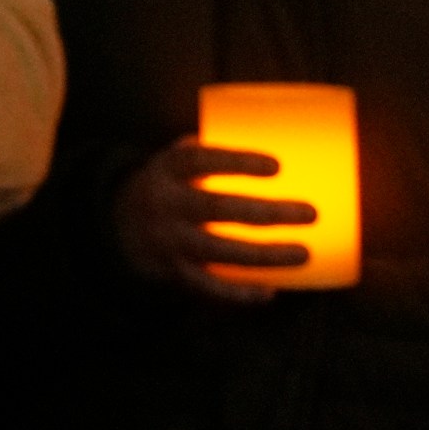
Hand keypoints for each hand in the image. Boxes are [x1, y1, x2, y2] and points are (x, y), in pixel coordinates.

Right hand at [112, 135, 315, 303]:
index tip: (277, 166)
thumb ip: (211, 150)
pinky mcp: (174, 271)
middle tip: (310, 213)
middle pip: (217, 209)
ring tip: (304, 252)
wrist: (118, 225)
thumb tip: (271, 135)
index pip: (200, 161)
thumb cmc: (167, 184)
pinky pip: (208, 286)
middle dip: (267, 213)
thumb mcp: (174, 159)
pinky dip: (238, 293)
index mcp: (167, 171)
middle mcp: (166, 205)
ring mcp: (169, 240)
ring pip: (219, 251)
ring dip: (264, 255)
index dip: (237, 163)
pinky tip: (270, 292)